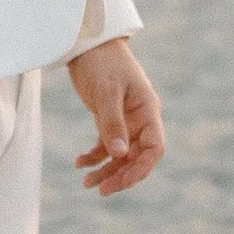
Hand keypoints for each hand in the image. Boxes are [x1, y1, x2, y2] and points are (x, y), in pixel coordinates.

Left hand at [66, 40, 165, 195]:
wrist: (88, 42)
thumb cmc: (102, 62)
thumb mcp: (106, 92)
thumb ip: (112, 123)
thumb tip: (119, 155)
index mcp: (147, 110)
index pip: (154, 147)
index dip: (142, 168)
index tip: (123, 182)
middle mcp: (140, 118)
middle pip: (138, 156)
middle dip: (122, 175)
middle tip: (102, 190)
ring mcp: (125, 120)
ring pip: (121, 155)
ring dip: (107, 171)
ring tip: (86, 183)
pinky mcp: (108, 119)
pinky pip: (106, 146)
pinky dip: (94, 157)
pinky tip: (79, 164)